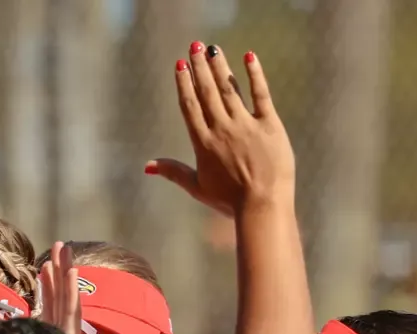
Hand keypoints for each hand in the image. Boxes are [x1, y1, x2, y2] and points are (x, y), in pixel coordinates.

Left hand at [33, 240, 81, 333]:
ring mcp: (68, 327)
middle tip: (58, 244)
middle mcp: (61, 324)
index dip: (48, 281)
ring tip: (65, 249)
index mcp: (52, 328)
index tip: (46, 263)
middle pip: (59, 290)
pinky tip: (72, 271)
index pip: (50, 300)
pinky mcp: (72, 333)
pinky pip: (72, 307)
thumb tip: (15, 325)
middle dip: (59, 267)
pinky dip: (72, 289)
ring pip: (66, 292)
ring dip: (66, 269)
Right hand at [145, 45, 294, 215]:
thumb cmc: (228, 200)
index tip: (180, 65)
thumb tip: (147, 165)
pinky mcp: (269, 125)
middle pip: (207, 92)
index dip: (184, 84)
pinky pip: (261, 94)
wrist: (262, 205)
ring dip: (219, 67)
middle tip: (194, 46)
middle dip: (199, 67)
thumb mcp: (197, 187)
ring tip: (212, 49)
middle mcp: (222, 129)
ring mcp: (246, 125)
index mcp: (203, 144)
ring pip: (229, 90)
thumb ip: (173, 171)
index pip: (190, 107)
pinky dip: (254, 75)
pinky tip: (248, 57)